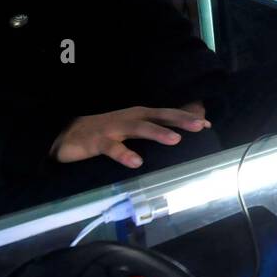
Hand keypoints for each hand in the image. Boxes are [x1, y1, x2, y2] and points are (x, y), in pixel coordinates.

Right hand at [50, 106, 210, 167]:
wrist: (68, 133)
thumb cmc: (107, 131)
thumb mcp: (133, 128)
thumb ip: (154, 130)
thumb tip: (181, 135)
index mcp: (141, 115)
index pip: (168, 114)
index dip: (187, 117)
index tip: (208, 124)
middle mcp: (131, 118)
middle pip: (159, 117)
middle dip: (180, 120)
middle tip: (200, 126)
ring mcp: (114, 128)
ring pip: (139, 128)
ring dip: (158, 133)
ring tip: (176, 140)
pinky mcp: (98, 141)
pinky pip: (112, 148)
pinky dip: (125, 154)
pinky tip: (136, 162)